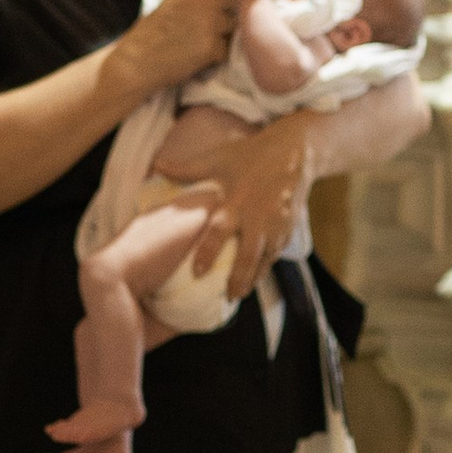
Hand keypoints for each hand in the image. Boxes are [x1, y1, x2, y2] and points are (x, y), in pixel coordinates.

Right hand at [125, 0, 242, 92]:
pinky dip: (217, 54)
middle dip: (237, 3)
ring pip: (234, 23)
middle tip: (229, 14)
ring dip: (226, 32)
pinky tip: (199, 58)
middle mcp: (200, 3)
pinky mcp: (212, 48)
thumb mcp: (169, 4)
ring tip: (203, 42)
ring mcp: (208, 24)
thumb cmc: (149, 37)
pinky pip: (227, 48)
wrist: (135, 65)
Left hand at [188, 112, 313, 299]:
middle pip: (247, 256)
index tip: (196, 272)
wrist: (295, 154)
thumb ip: (187, 169)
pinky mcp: (288, 230)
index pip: (219, 231)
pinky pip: (275, 255)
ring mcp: (276, 226)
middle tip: (227, 298)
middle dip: (237, 279)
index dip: (208, 252)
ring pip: (264, 260)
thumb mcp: (218, 158)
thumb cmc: (250, 155)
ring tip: (239, 295)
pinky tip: (254, 279)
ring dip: (252, 279)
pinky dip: (264, 269)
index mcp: (237, 201)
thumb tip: (156, 166)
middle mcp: (257, 217)